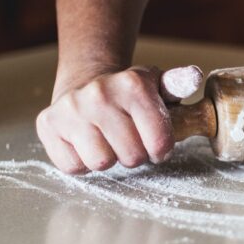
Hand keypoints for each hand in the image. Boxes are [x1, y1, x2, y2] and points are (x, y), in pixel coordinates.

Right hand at [36, 66, 174, 173]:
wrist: (86, 84)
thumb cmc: (130, 96)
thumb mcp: (159, 87)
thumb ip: (179, 85)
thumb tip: (195, 76)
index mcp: (134, 84)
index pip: (159, 143)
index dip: (161, 150)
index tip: (157, 144)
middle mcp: (100, 94)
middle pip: (132, 157)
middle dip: (136, 154)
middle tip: (130, 140)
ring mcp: (71, 109)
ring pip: (102, 163)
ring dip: (110, 158)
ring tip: (109, 141)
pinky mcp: (48, 124)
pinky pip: (74, 166)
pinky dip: (83, 162)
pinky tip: (88, 143)